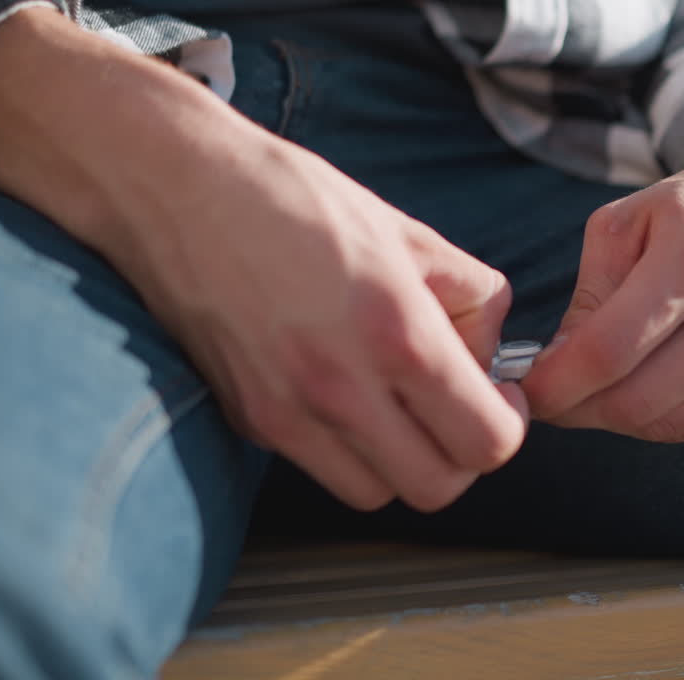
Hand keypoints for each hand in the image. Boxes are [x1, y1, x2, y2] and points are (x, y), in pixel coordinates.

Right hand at [121, 145, 528, 511]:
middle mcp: (342, 388)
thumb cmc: (294, 199)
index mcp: (397, 334)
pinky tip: (343, 390)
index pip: (487, 442)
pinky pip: (320, 466)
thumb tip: (490, 354)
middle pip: (437, 489)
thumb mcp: (408, 233)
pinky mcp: (249, 420)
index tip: (497, 398)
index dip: (506, 426)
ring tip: (396, 403)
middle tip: (455, 409)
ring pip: (376, 494)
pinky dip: (346, 447)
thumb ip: (471, 298)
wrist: (177, 188)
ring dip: (400, 461)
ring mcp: (287, 413)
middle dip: (460, 456)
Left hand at [522, 102, 683, 441]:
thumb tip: (556, 370)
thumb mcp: (627, 222)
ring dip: (616, 418)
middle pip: (639, 400)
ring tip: (594, 389)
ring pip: (669, 424)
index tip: (525, 390)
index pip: (610, 350)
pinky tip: (645, 385)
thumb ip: (588, 297)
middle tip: (552, 399)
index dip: (556, 383)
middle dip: (579, 409)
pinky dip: (660, 417)